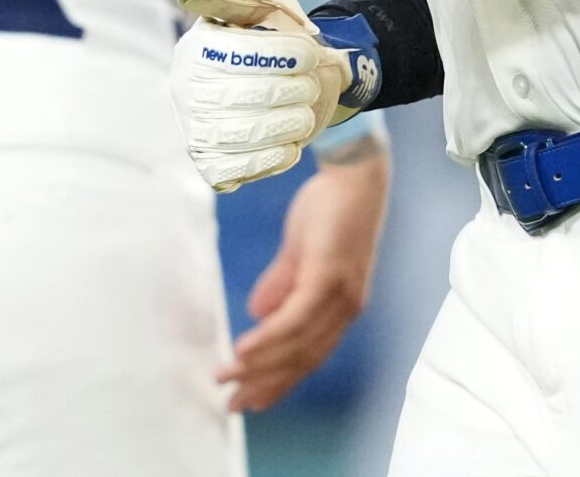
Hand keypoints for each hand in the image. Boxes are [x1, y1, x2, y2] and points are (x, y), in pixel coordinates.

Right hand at [173, 0, 373, 190]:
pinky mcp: (209, 161)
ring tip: (305, 115)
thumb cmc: (266, 38)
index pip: (240, 53)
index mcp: (198, 47)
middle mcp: (187, 89)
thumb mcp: (261, 5)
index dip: (283, 54)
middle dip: (291, 90)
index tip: (311, 53)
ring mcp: (195, 128)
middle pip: (244, 95)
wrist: (269, 83)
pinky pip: (236, 169)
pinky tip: (291, 147)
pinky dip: (270, 160)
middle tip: (311, 86)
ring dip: (287, 125)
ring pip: (243, 135)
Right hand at [218, 148, 388, 412]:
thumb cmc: (329, 209)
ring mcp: (339, 295)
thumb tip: (258, 314)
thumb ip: (281, 285)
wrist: (354, 173)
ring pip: (296, 345)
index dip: (279, 381)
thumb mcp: (299, 254)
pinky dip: (268, 339)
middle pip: (302, 361)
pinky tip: (243, 351)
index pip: (308, 356)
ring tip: (226, 378)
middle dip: (265, 386)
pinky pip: (294, 319)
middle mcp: (345, 309)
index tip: (251, 402)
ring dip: (258, 366)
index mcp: (340, 307)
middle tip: (231, 407)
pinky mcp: (328, 277)